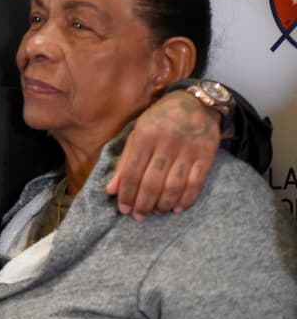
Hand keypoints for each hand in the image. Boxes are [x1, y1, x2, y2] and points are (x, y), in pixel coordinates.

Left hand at [106, 91, 220, 218]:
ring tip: (156, 212)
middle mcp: (166, 143)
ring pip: (174, 186)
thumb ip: (123, 162)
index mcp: (145, 137)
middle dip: (143, 204)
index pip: (131, 173)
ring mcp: (188, 150)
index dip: (126, 194)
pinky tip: (177, 208)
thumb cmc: (159, 120)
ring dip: (163, 204)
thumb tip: (111, 190)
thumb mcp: (136, 134)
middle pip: (152, 183)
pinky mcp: (206, 155)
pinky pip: (196, 184)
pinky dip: (186, 200)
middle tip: (139, 215)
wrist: (195, 103)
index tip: (124, 209)